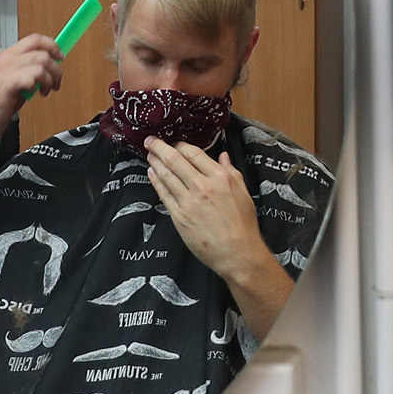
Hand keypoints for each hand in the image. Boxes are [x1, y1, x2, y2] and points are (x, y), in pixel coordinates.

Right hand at [0, 33, 63, 146]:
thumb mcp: (15, 80)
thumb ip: (30, 70)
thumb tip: (51, 65)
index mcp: (8, 55)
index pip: (36, 39)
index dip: (52, 46)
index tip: (60, 57)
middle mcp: (7, 60)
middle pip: (42, 52)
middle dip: (56, 69)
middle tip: (55, 82)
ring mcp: (6, 71)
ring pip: (41, 63)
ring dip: (50, 79)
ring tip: (45, 90)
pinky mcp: (6, 84)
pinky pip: (32, 77)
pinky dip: (39, 85)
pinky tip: (35, 93)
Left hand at [145, 141, 260, 281]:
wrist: (237, 253)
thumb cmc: (243, 225)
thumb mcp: (243, 192)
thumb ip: (231, 171)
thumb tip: (222, 156)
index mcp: (220, 177)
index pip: (194, 153)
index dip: (180, 145)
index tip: (173, 141)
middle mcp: (203, 186)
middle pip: (175, 160)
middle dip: (159, 147)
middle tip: (150, 141)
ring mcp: (189, 201)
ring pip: (166, 175)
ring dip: (155, 162)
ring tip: (149, 154)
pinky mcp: (179, 216)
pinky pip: (164, 193)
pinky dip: (156, 181)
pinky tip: (151, 173)